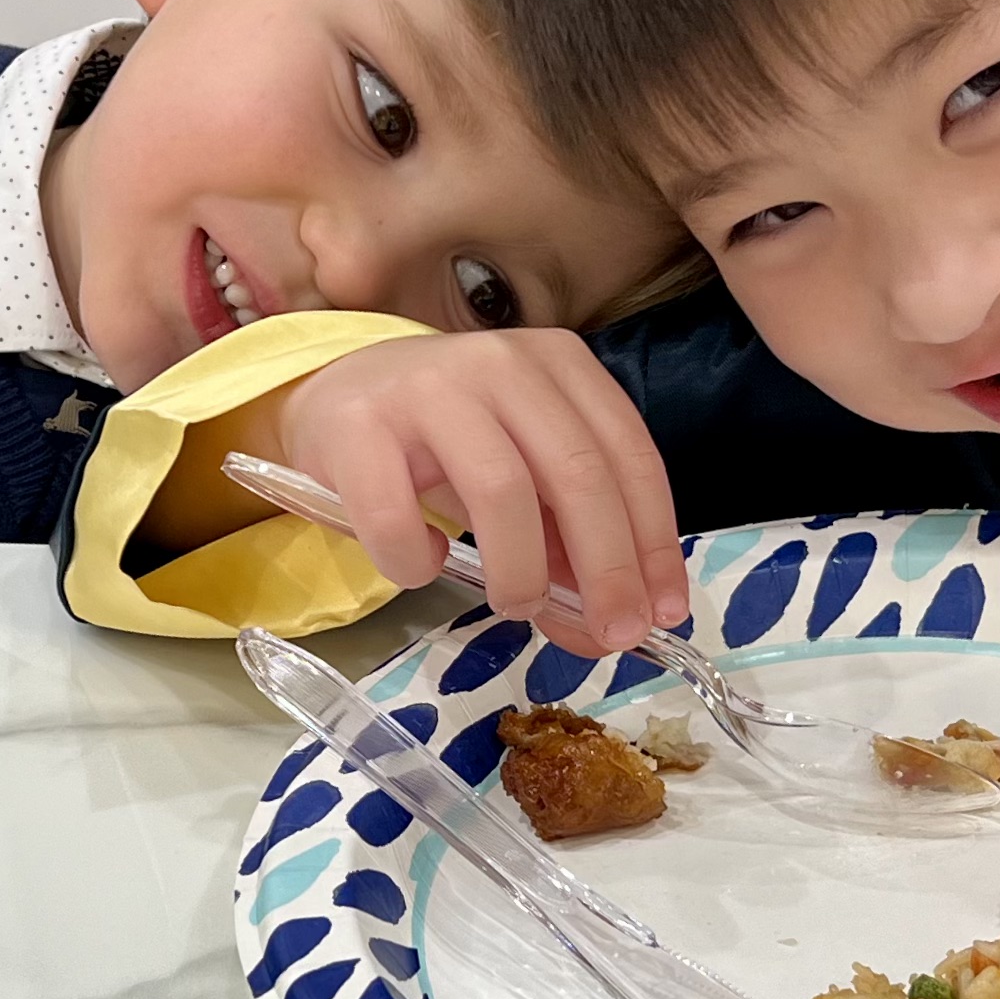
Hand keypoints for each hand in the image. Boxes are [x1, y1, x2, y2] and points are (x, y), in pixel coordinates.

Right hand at [273, 329, 687, 653]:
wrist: (338, 398)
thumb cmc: (448, 444)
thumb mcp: (523, 481)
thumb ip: (567, 548)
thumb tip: (605, 632)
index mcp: (560, 365)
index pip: (629, 456)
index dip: (654, 542)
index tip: (661, 612)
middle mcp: (501, 362)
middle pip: (577, 473)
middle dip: (606, 568)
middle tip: (611, 635)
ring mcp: (427, 386)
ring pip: (499, 490)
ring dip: (519, 571)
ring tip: (515, 605)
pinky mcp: (358, 425)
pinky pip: (397, 517)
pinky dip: (417, 563)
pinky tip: (424, 566)